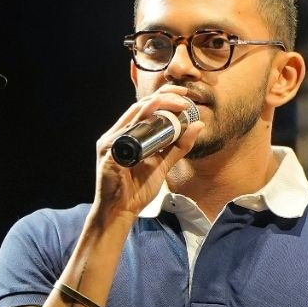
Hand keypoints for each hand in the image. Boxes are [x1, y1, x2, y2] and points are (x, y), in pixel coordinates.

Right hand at [93, 85, 203, 221]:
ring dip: (158, 106)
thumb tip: (198, 124)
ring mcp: (111, 143)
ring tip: (179, 105)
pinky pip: (128, 137)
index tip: (184, 94)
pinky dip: (145, 128)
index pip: (144, 108)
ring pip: (134, 115)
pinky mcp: (109, 155)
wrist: (120, 212)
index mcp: (127, 134)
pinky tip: (160, 125)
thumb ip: (179, 146)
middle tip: (185, 96)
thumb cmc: (136, 189)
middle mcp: (116, 134)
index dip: (164, 96)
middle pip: (140, 106)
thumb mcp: (163, 163)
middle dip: (164, 96)